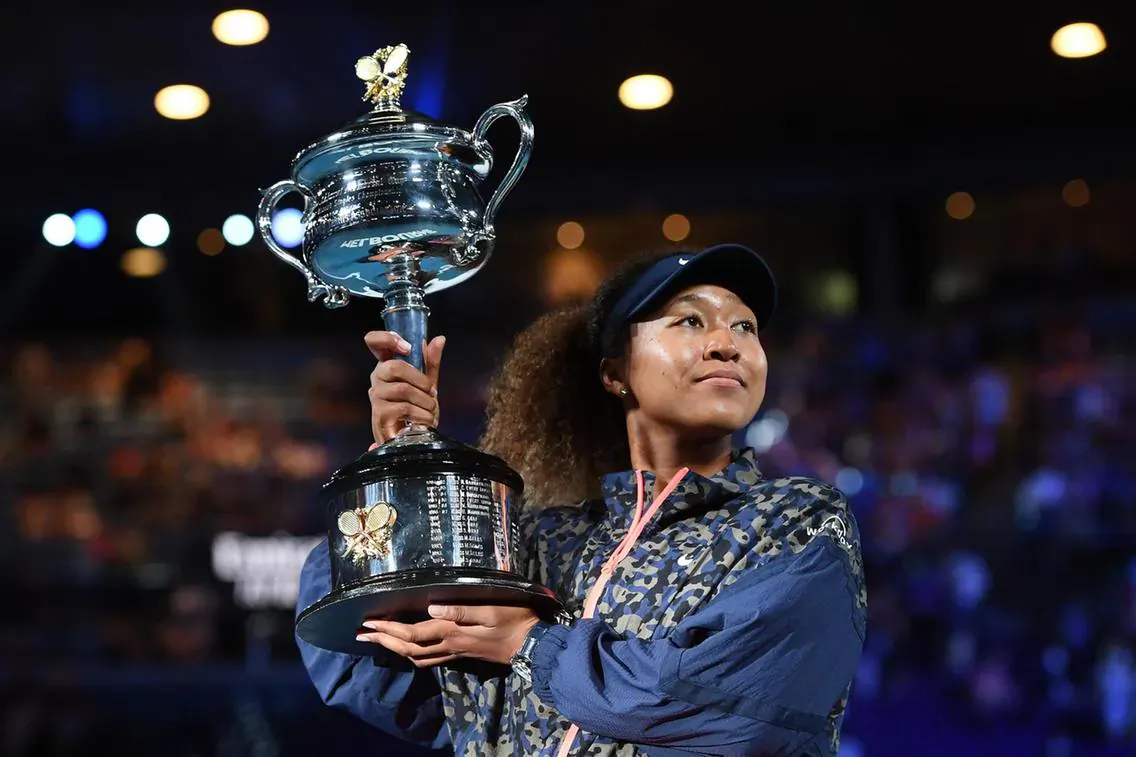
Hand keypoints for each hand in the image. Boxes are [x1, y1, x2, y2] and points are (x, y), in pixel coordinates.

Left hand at [357, 604, 539, 666]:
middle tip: (362, 633)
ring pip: (416, 657)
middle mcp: (449, 645)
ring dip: (393, 649)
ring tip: (377, 640)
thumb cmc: (514, 619)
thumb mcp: (491, 609)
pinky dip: (411, 654)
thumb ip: (461, 609)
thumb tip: (431, 607)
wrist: (531, 644)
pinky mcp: (460, 654)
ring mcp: (454, 653)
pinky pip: (428, 659)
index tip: (369, 622)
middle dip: (383, 640)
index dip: (389, 628)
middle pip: (408, 648)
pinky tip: (407, 649)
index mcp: (452, 632)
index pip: (413, 632)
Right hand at [365, 331, 445, 443]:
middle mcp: (377, 378)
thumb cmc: (415, 408)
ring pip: (403, 389)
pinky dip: (422, 413)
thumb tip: (440, 339)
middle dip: (419, 379)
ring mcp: (376, 397)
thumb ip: (431, 362)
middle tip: (431, 391)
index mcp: (387, 365)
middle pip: (394, 367)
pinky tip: (426, 419)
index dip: (387, 338)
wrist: (412, 438)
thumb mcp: (426, 383)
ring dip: (425, 400)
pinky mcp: (380, 415)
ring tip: (430, 408)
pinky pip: (404, 408)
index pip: (374, 342)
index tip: (407, 347)